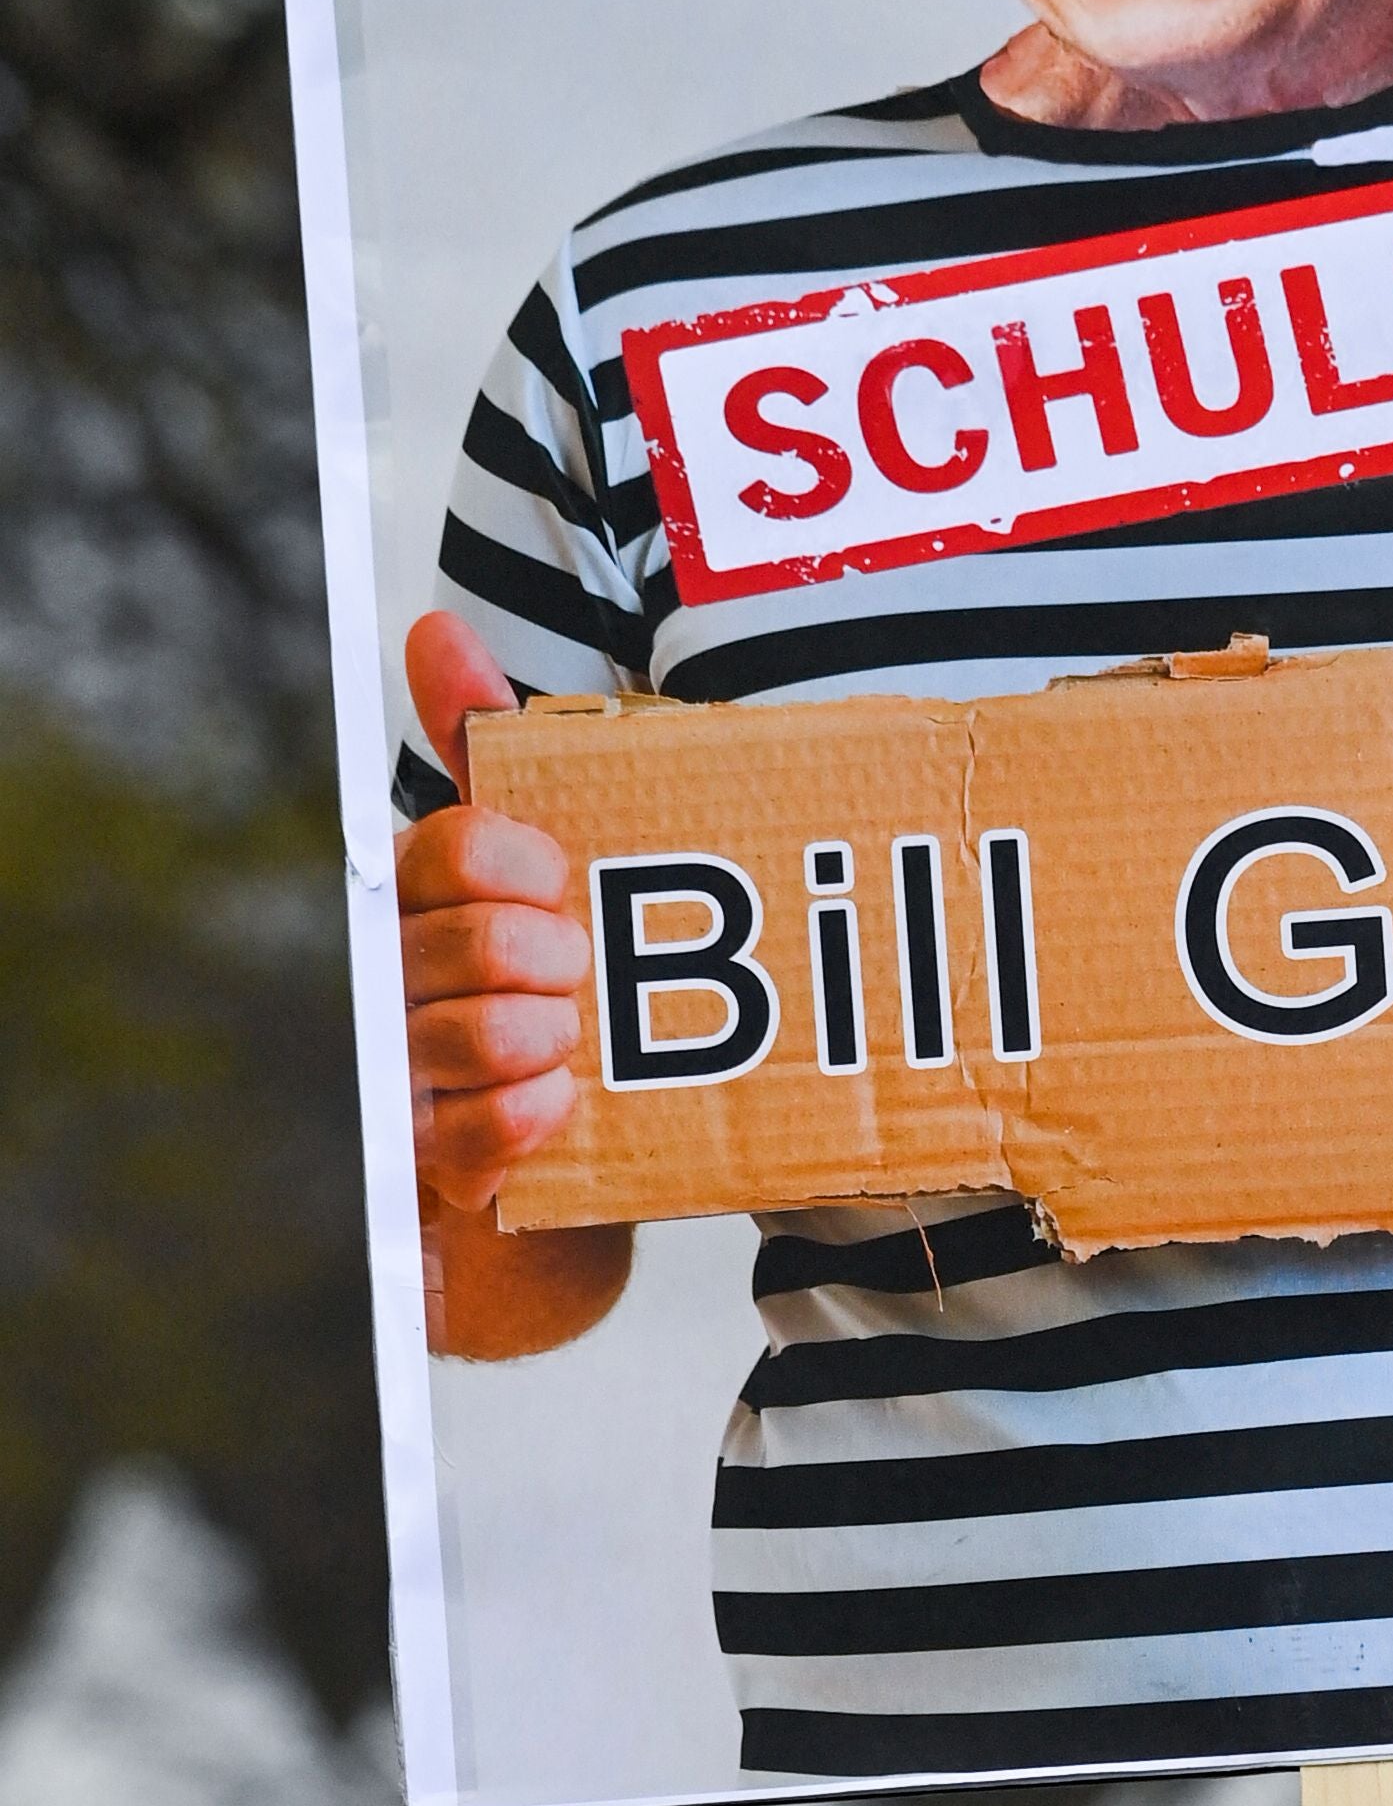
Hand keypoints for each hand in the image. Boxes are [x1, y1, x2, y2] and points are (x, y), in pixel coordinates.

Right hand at [400, 612, 590, 1209]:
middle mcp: (398, 986)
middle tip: (581, 975)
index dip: (515, 860)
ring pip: (467, 1036)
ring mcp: (409, 1081)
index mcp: (418, 902)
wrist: (577, 1160)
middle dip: (546, 957)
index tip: (558, 879)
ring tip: (572, 1042)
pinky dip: (528, 1116)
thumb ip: (487, 754)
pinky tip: (559, 1104)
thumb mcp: (534, 872)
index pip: (448, 852)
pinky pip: (475, 1134)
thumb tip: (436, 632)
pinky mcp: (434, 1173)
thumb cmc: (551, 999)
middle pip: (467, 942)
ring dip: (542, 1038)